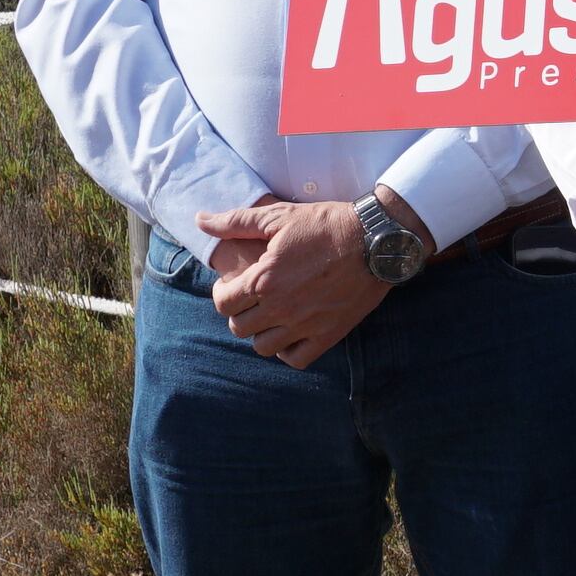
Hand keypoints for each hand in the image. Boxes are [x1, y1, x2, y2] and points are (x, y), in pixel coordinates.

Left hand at [194, 193, 416, 369]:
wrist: (376, 240)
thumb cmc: (326, 224)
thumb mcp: (278, 216)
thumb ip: (235, 222)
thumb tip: (200, 221)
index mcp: (264, 280)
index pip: (223, 303)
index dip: (223, 293)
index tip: (233, 285)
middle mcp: (280, 308)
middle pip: (239, 327)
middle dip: (240, 312)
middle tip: (252, 299)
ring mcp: (304, 325)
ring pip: (263, 348)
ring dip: (261, 333)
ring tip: (270, 316)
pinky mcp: (328, 335)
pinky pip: (296, 359)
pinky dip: (288, 351)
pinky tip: (291, 333)